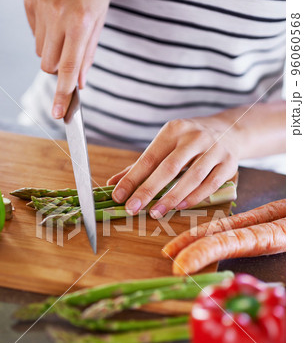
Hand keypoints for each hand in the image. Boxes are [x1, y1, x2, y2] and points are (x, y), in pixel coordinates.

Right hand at [24, 0, 109, 117]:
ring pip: (39, 51)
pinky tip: (53, 21)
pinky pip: (32, 32)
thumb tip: (80, 84)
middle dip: (57, 70)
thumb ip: (89, 54)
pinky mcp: (29, 2)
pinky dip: (43, 34)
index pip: (69, 69)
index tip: (58, 113)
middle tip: (68, 57)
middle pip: (48, 65)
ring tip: (63, 32)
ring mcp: (40, 8)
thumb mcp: (99, 20)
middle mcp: (58, 17)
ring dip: (50, 51)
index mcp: (80, 23)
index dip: (63, 94)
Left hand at [108, 113, 240, 218]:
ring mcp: (214, 150)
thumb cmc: (188, 143)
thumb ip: (140, 166)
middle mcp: (194, 137)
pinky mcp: (229, 163)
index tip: (118, 196)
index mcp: (174, 130)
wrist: (229, 131)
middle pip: (169, 168)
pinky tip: (180, 207)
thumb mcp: (165, 146)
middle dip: (148, 190)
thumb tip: (112, 184)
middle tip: (133, 208)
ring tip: (155, 213)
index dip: (132, 178)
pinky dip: (195, 197)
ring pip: (191, 177)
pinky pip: (210, 184)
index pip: (149, 157)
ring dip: (172, 198)